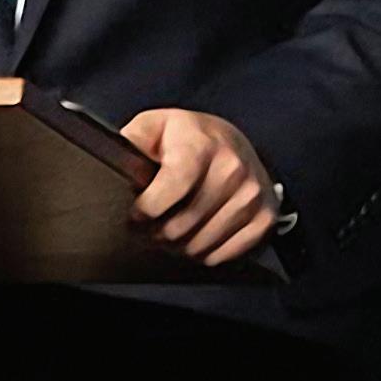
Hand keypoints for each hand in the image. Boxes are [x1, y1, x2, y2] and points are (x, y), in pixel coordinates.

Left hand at [120, 108, 279, 266]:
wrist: (234, 143)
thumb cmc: (190, 138)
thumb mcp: (155, 126)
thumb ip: (133, 140)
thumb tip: (115, 160)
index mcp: (200, 144)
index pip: (170, 189)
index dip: (146, 209)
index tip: (137, 213)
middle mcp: (231, 168)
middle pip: (181, 225)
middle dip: (156, 233)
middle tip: (148, 229)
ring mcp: (251, 194)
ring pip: (201, 245)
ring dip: (179, 247)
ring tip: (170, 233)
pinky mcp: (264, 216)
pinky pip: (224, 254)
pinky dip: (205, 254)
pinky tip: (196, 236)